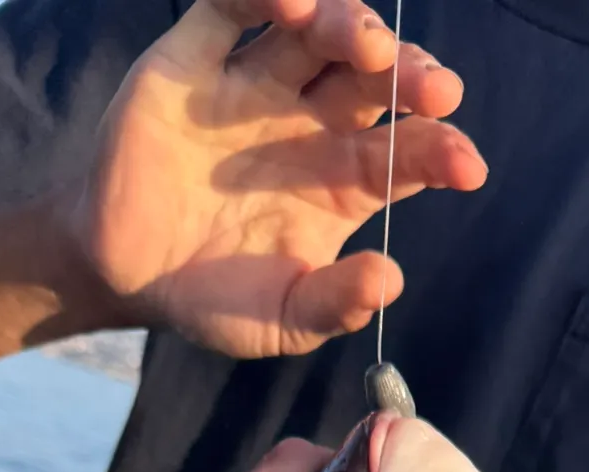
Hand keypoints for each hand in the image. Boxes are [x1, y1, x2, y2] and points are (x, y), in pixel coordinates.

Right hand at [65, 0, 485, 356]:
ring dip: (351, 26)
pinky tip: (293, 4)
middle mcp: (307, 125)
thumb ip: (333, 305)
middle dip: (410, 76)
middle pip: (373, 82)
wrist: (121, 276)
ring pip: (315, 33)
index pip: (405, 153)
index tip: (467, 166)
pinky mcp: (192, 60)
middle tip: (436, 90)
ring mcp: (253, 87)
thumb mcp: (280, 322)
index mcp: (341, 182)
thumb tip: (389, 280)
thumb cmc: (212, 298)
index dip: (439, 150)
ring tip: (369, 47)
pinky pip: (232, 8)